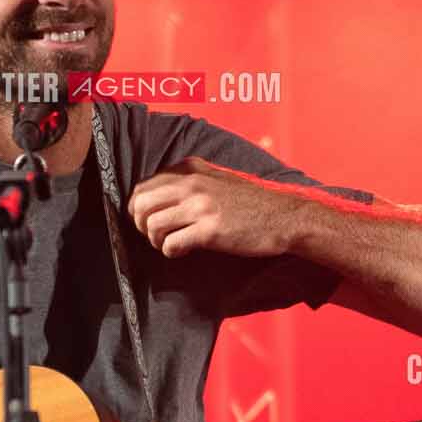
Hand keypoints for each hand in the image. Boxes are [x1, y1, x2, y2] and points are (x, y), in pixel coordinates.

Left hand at [128, 156, 300, 260]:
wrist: (283, 217)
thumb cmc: (249, 203)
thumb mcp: (216, 179)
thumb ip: (188, 181)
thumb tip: (156, 196)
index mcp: (189, 169)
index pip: (143, 187)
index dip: (139, 209)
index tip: (151, 221)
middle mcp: (191, 183)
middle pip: (140, 205)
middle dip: (141, 225)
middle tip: (156, 236)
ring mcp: (200, 206)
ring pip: (152, 225)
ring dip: (156, 241)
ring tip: (171, 244)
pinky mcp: (209, 230)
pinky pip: (171, 244)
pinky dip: (171, 252)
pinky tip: (184, 252)